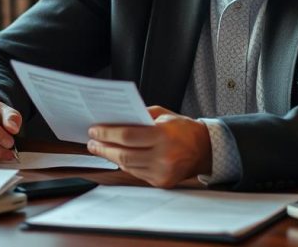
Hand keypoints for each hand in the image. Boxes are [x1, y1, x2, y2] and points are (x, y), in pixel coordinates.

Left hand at [86, 106, 212, 187]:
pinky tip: (118, 157)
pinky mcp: (161, 182)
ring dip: (111, 157)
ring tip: (100, 149)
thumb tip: (114, 120)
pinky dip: (125, 164)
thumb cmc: (183, 129)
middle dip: (104, 147)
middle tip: (91, 142)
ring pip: (128, 166)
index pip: (128, 136)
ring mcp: (162, 172)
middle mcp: (163, 156)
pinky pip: (136, 173)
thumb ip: (140, 117)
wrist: (205, 150)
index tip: (94, 130)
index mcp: (164, 135)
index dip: (107, 133)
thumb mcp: (163, 115)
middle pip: (124, 154)